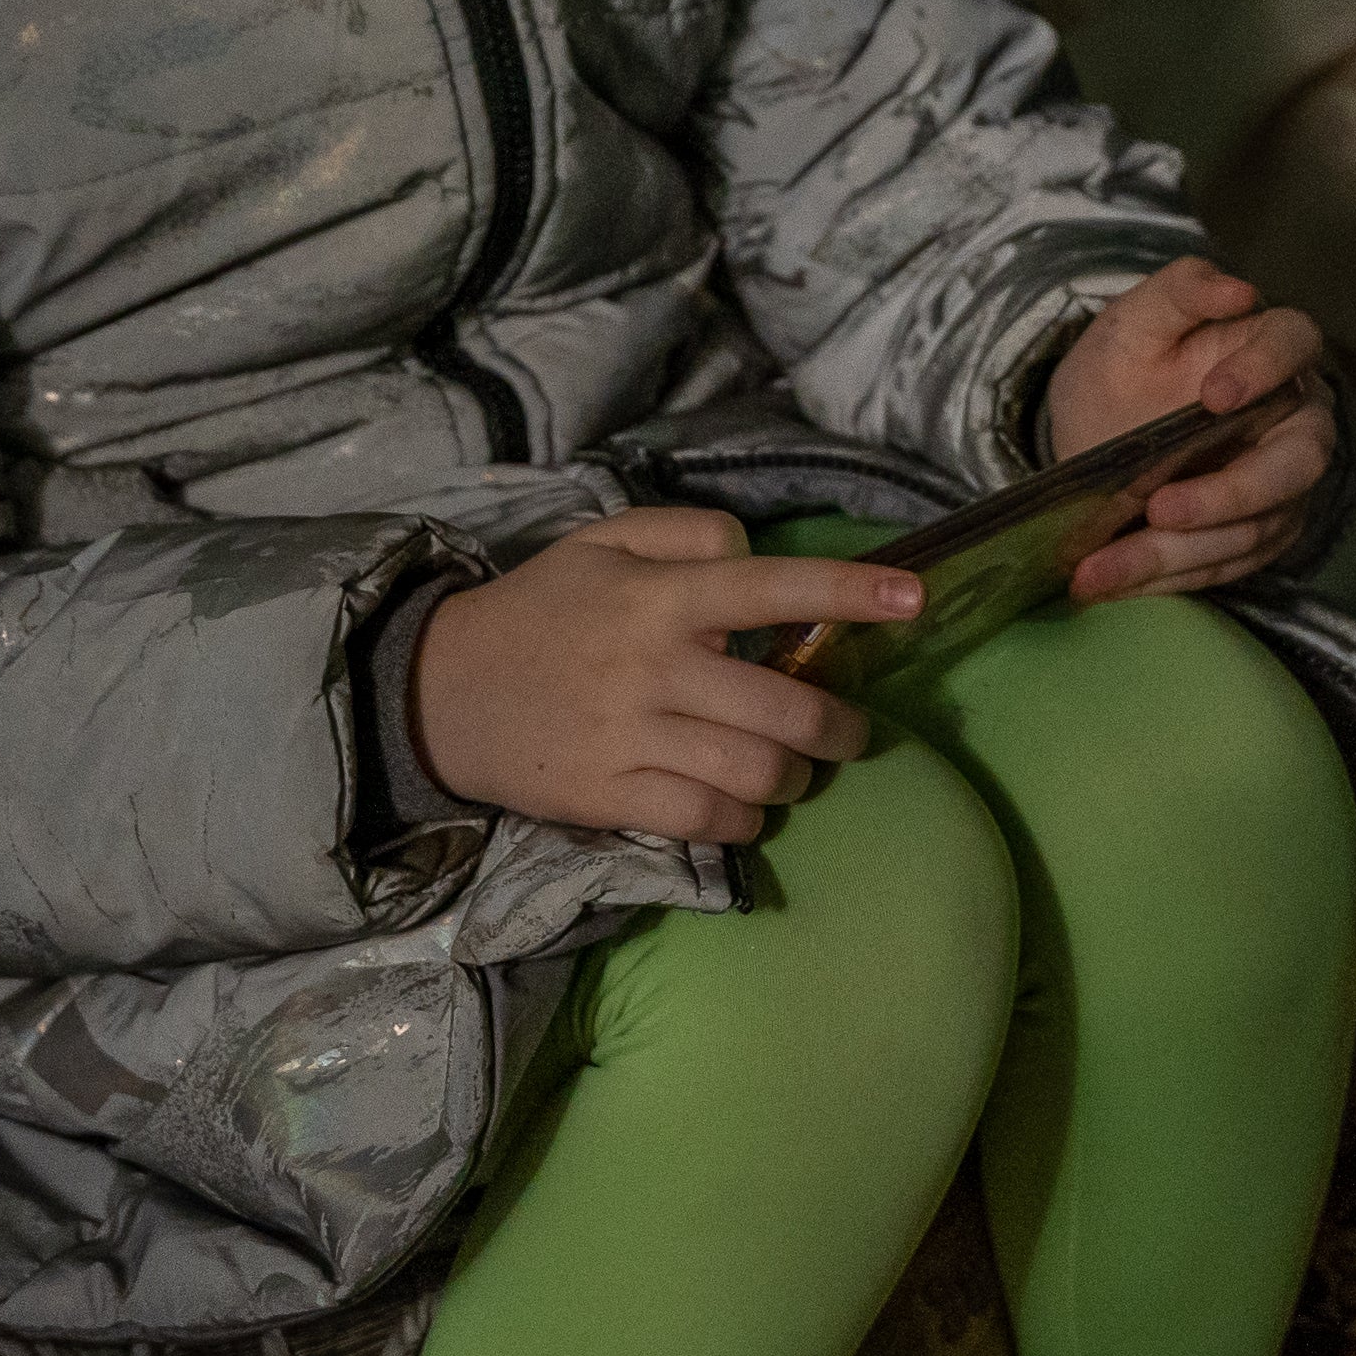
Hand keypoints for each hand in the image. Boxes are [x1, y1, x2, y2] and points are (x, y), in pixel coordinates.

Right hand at [411, 509, 923, 844]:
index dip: (850, 590)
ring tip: (791, 772)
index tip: (916, 598)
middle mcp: (653, 665)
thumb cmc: (539, 612)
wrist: (439, 691)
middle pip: (784, 706)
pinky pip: (708, 820)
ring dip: (793, 778)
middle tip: (845, 733)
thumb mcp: (602, 544)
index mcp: (658, 596)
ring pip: (755, 771)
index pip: (771, 586)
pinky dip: (744, 820)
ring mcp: (630, 737)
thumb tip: (755, 555)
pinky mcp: (609, 797)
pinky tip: (744, 807)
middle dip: (838, 728)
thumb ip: (687, 534)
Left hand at [1041, 254, 1339, 600]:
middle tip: (1159, 508)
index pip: (1296, 344)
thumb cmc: (1125, 370)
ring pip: (1256, 526)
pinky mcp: (1261, 534)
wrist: (1098, 435)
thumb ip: (1179, 292)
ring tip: (1100, 568)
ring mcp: (1283, 484)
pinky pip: (1227, 565)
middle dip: (1229, 494)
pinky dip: (1167, 579)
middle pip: (1298, 461)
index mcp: (1271, 349)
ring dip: (1178, 552)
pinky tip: (1111, 584)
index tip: (1212, 395)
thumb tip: (1237, 289)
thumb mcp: (1132, 323)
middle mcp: (1294, 419)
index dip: (1265, 369)